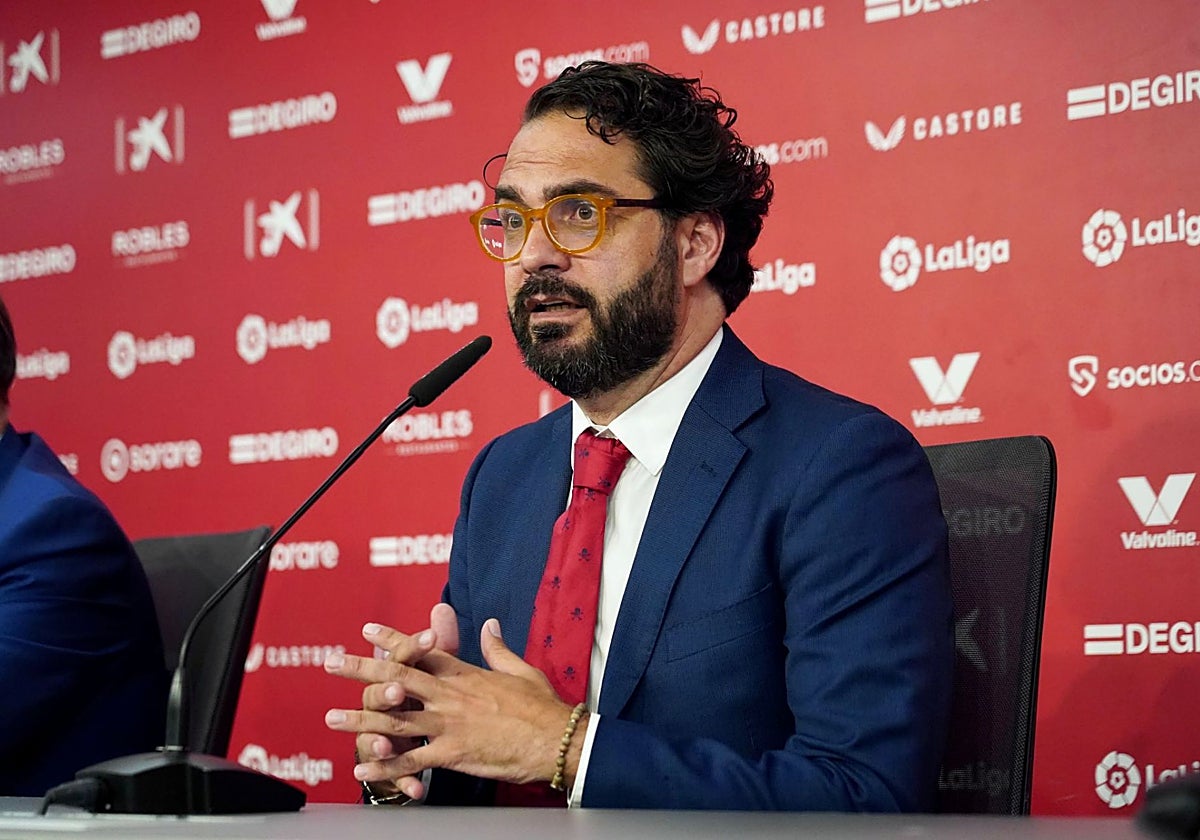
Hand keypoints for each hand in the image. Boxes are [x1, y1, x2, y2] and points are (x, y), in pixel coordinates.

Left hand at [326, 618, 585, 788]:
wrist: (557, 739)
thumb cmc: (542, 705)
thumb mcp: (520, 669)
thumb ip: (498, 649)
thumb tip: (489, 625)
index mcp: (464, 675)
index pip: (421, 652)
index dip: (392, 639)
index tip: (368, 630)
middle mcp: (450, 696)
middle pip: (397, 678)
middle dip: (361, 671)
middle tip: (332, 664)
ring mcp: (448, 726)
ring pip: (395, 721)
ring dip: (360, 721)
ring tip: (331, 719)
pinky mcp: (453, 755)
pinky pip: (412, 762)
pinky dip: (386, 768)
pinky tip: (363, 771)